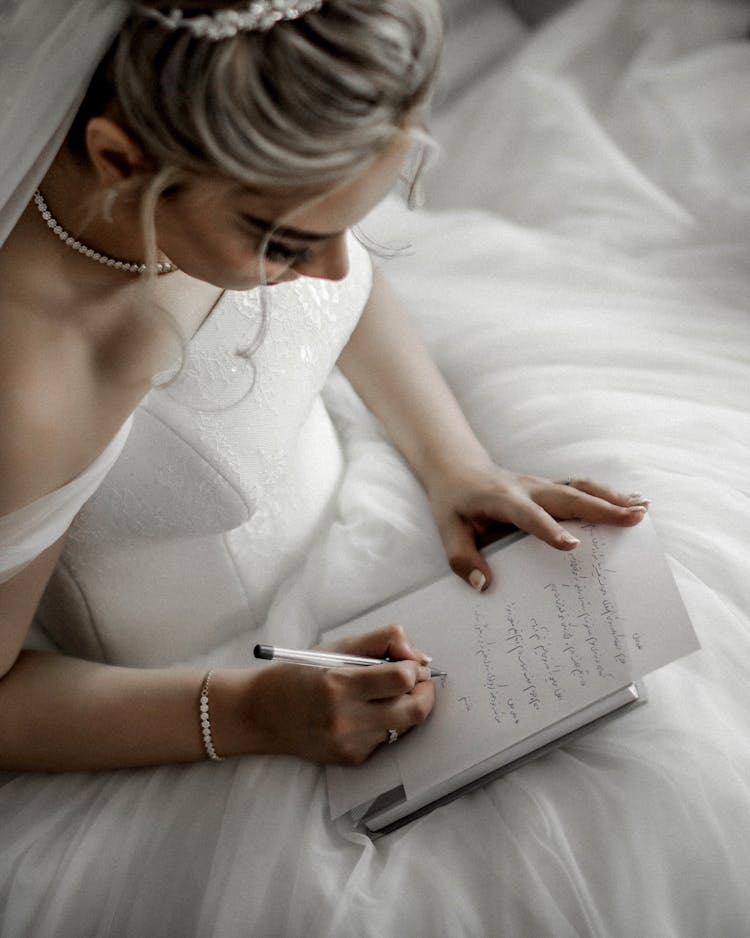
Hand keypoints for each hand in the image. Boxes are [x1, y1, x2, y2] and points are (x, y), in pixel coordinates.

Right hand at [237, 625, 435, 764]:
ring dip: (406, 707)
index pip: (401, 679)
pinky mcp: (352, 759)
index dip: (414, 667)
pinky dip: (387, 724)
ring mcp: (350, 744)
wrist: (262, 713)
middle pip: (414, 710)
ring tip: (388, 693)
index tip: (410, 662)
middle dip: (425, 692)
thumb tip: (417, 654)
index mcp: (340, 684)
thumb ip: (382, 641)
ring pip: (404, 726)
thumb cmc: (301, 674)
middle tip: (417, 680)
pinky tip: (367, 713)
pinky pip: (387, 740)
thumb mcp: (338, 647)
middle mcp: (346, 719)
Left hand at [427, 462, 649, 591]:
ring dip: (612, 498)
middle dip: (602, 508)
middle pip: (568, 496)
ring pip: (580, 488)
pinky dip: (608, 495)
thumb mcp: (447, 531)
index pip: (528, 514)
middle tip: (634, 519)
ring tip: (643, 510)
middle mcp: (527, 488)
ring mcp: (541, 485)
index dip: (549, 529)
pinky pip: (581, 489)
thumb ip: (462, 559)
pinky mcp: (550, 488)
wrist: (458, 469)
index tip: (572, 545)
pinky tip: (633, 501)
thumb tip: (484, 585)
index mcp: (501, 499)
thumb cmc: (454, 503)